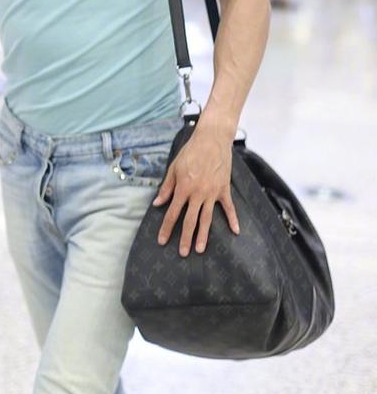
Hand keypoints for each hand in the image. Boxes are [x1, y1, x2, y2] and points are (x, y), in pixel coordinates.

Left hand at [151, 125, 239, 255]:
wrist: (212, 139)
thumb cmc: (191, 152)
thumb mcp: (174, 168)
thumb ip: (166, 187)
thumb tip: (158, 203)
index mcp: (183, 188)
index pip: (172, 213)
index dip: (167, 228)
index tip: (163, 240)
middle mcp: (198, 194)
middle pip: (190, 221)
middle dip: (185, 238)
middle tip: (183, 253)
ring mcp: (212, 193)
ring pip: (207, 219)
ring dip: (203, 235)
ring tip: (200, 249)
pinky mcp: (224, 189)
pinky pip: (229, 207)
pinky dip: (233, 219)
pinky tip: (235, 231)